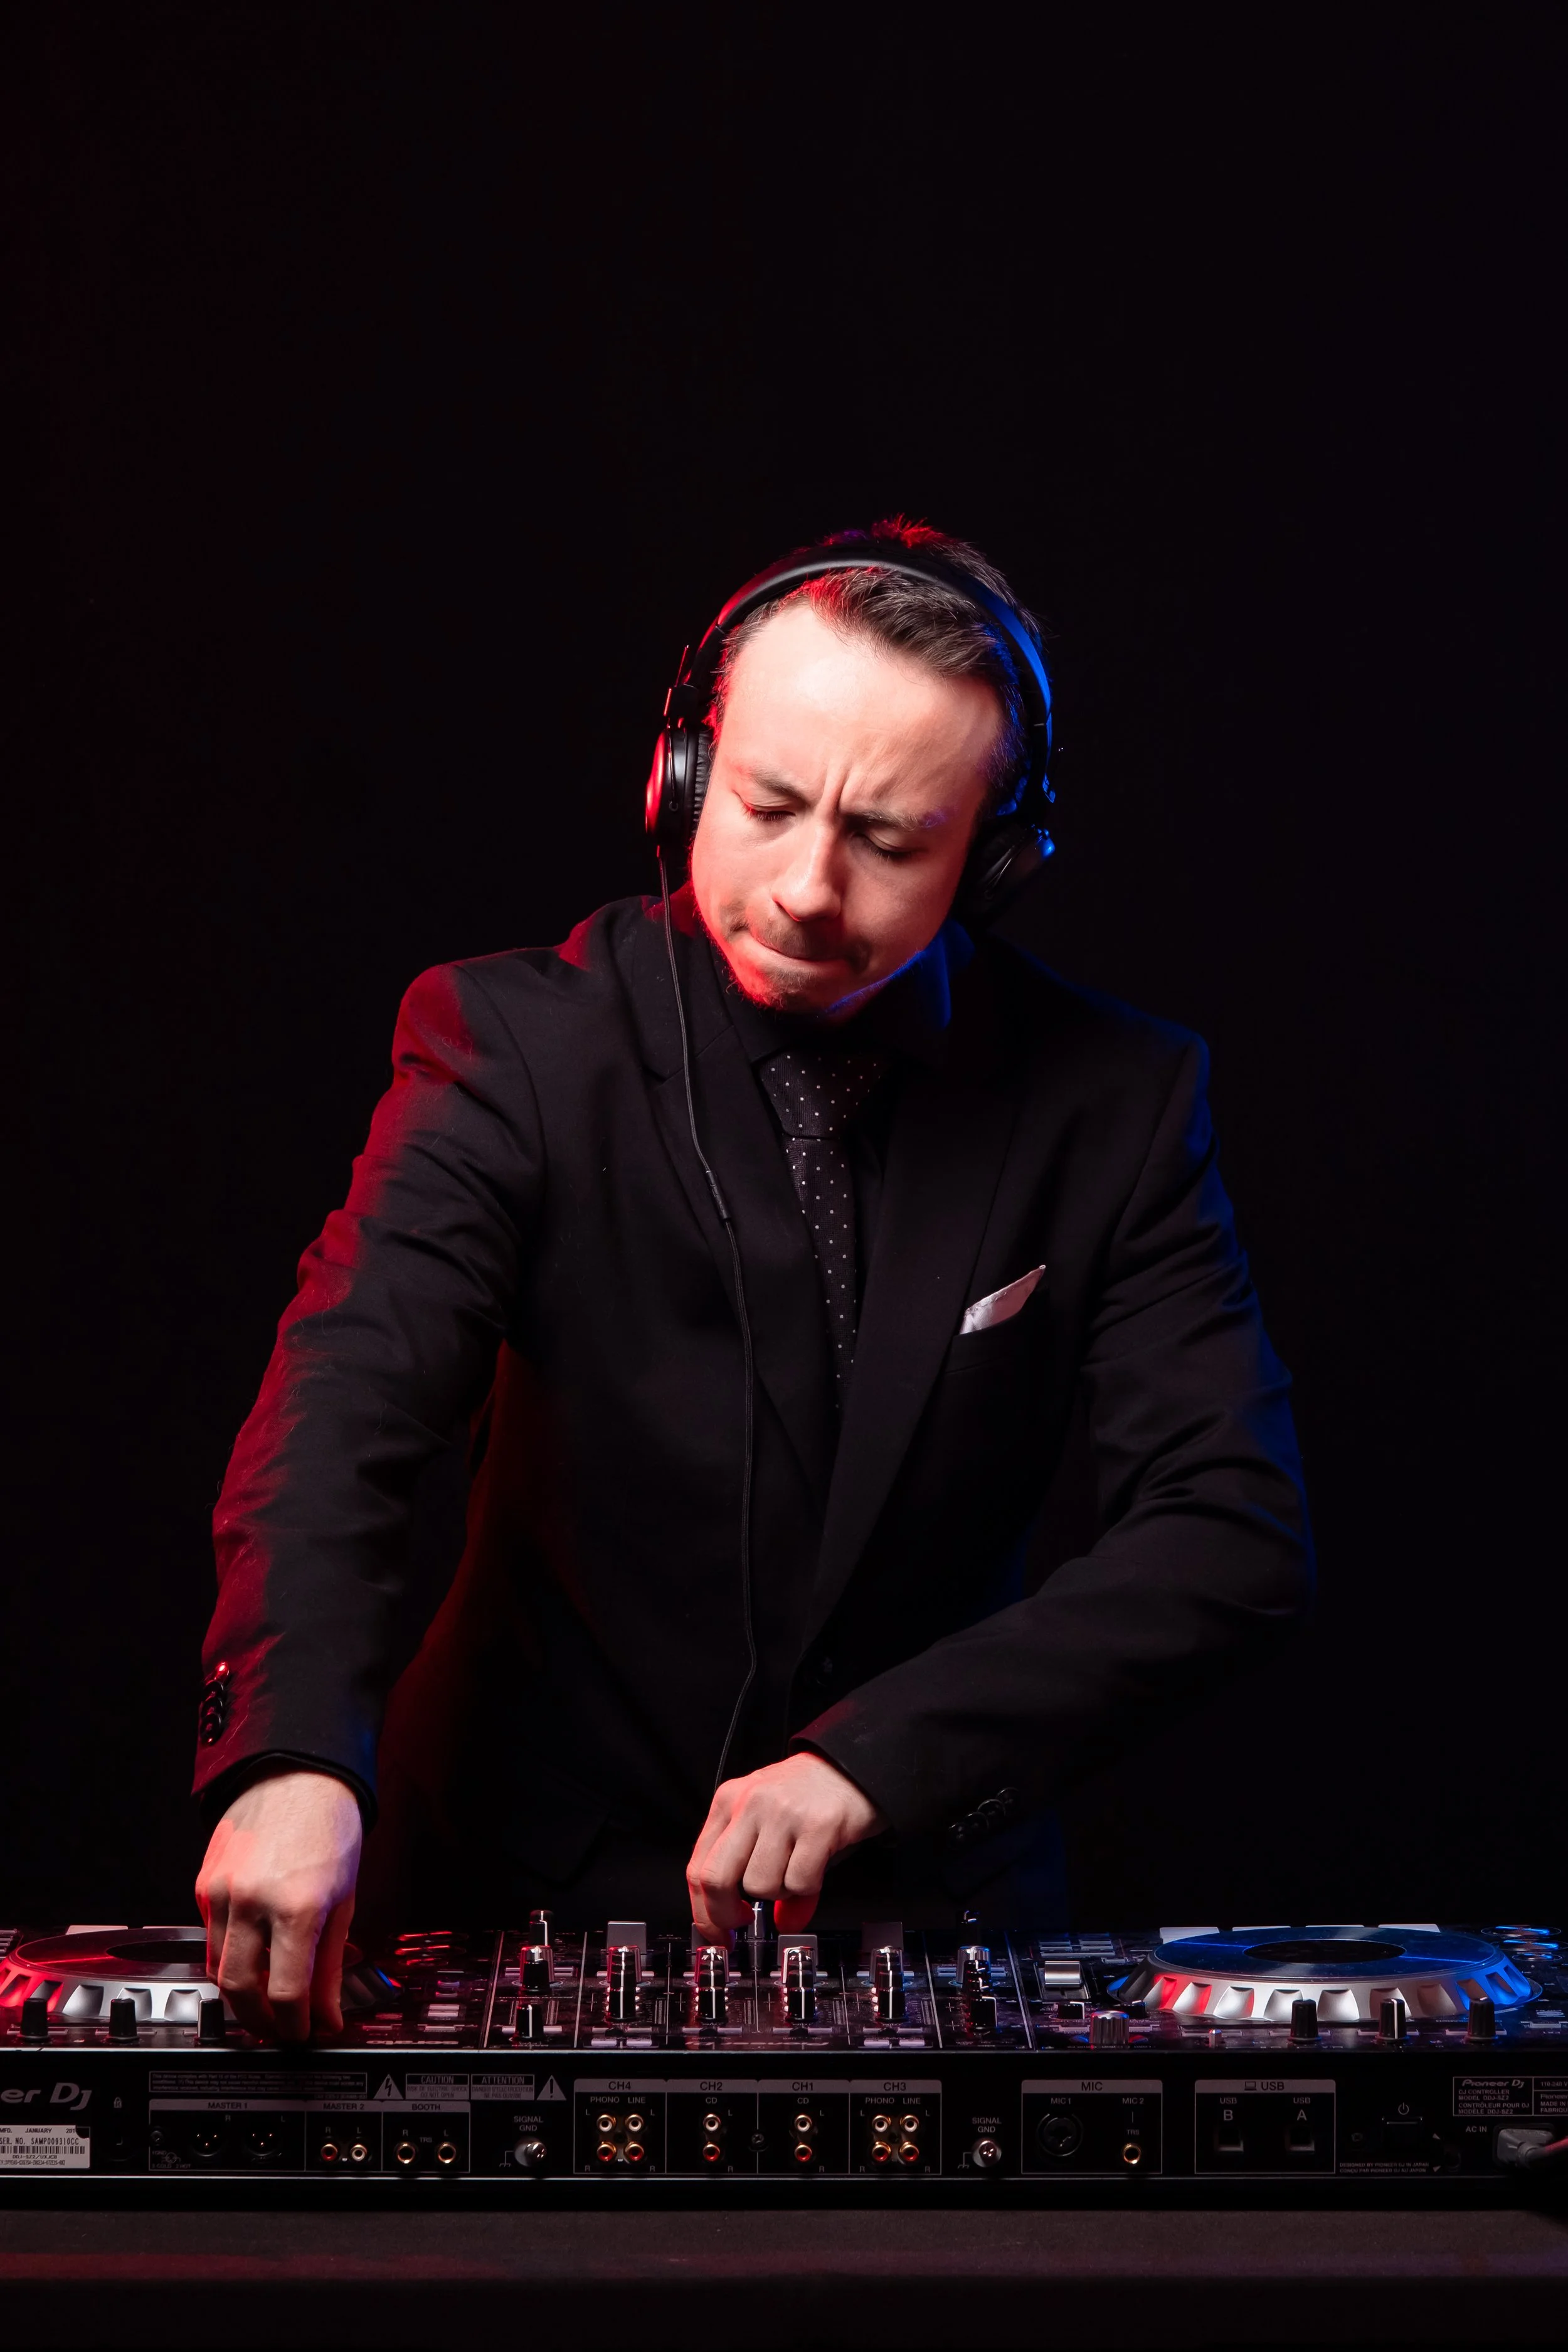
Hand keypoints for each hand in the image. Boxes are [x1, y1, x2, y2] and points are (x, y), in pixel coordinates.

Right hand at [196, 1768, 361, 2041]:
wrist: (297, 1772)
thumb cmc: (329, 1826)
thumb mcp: (345, 1898)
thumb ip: (332, 1963)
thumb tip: (329, 2015)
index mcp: (296, 1906)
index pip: (286, 1994)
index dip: (295, 2027)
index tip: (304, 2035)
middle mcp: (252, 1901)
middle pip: (240, 1991)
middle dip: (259, 2022)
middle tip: (279, 2029)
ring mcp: (221, 1892)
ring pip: (218, 1968)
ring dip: (240, 1994)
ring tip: (265, 1999)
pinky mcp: (204, 1884)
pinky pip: (210, 1937)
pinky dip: (228, 1956)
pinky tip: (251, 1955)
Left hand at [686, 1752, 887, 1937]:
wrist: (853, 1764)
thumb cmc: (808, 1794)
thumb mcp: (771, 1824)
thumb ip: (760, 1868)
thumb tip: (780, 1923)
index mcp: (728, 1801)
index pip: (697, 1867)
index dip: (703, 1911)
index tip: (716, 1932)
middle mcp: (749, 1803)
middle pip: (716, 1879)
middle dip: (726, 1915)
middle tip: (744, 1922)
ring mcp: (782, 1813)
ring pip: (760, 1885)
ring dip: (781, 1893)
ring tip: (797, 1868)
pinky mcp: (817, 1825)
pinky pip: (799, 1882)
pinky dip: (808, 1887)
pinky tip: (816, 1864)